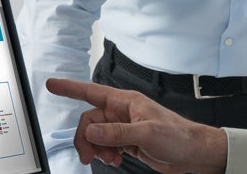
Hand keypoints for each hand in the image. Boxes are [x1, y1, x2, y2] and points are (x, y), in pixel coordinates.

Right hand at [46, 78, 228, 173]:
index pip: (91, 92)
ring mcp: (124, 128)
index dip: (70, 88)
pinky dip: (106, 154)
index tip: (52, 85)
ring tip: (110, 159)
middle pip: (89, 121)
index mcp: (126, 102)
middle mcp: (123, 112)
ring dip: (97, 149)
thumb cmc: (179, 137)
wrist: (194, 154)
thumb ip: (117, 132)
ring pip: (96, 135)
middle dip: (86, 139)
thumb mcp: (147, 133)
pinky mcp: (128, 142)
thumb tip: (91, 131)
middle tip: (89, 156)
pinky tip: (116, 160)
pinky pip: (106, 146)